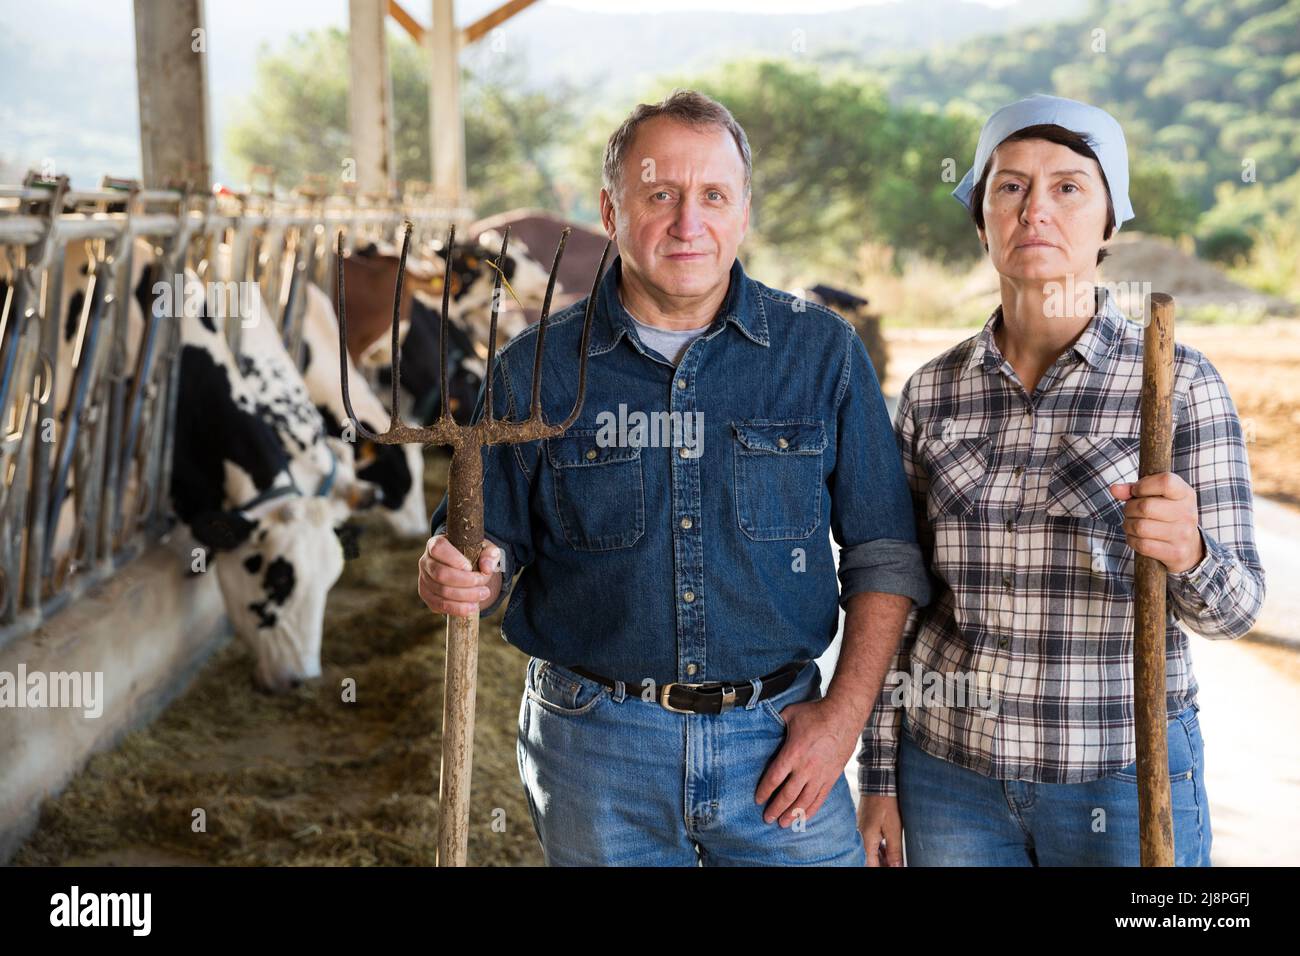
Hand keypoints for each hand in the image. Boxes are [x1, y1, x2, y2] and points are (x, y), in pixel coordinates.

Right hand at [417, 535, 502, 616]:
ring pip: (442, 591)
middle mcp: (426, 561)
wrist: (466, 570)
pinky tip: (472, 607)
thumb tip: (487, 567)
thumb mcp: (485, 549)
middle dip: (465, 581)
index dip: (453, 559)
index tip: (470, 567)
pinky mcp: (427, 596)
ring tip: (483, 595)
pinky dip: (457, 608)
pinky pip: (439, 605)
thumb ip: (490, 554)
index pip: (438, 548)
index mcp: (436, 544)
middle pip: (440, 573)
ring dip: (465, 596)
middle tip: (483, 583)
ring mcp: (424, 580)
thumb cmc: (473, 555)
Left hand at [754, 697, 858, 827]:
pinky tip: (804, 818)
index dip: (764, 791)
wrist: (844, 715)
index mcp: (793, 753)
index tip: (758, 800)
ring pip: (804, 801)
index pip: (774, 778)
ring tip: (783, 823)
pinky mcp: (832, 777)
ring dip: (792, 814)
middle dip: (775, 808)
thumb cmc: (816, 713)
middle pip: (787, 795)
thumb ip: (776, 723)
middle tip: (767, 818)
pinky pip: (820, 798)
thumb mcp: (790, 714)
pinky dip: (811, 810)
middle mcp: (806, 768)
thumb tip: (763, 724)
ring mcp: (820, 774)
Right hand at [857, 794, 903, 866]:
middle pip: (869, 858)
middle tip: (894, 864)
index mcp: (866, 840)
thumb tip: (896, 866)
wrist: (878, 782)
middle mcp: (860, 836)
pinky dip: (878, 847)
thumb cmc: (886, 803)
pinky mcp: (864, 823)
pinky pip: (870, 840)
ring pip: (870, 849)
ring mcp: (861, 829)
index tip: (893, 868)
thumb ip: (894, 850)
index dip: (882, 868)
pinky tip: (887, 847)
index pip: (871, 864)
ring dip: (880, 857)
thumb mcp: (894, 830)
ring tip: (893, 860)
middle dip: (881, 864)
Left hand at [1110, 473, 1204, 573]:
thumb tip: (1114, 489)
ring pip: (1140, 527)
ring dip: (1128, 525)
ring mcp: (1183, 534)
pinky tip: (1136, 537)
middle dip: (1129, 508)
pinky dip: (1132, 540)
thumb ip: (1134, 489)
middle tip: (1130, 511)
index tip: (1136, 491)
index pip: (1165, 482)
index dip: (1142, 486)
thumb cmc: (1166, 515)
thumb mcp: (1157, 497)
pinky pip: (1142, 545)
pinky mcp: (1176, 553)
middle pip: (1145, 507)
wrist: (1190, 546)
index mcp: (1185, 494)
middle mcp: (1188, 513)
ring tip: (1132, 524)